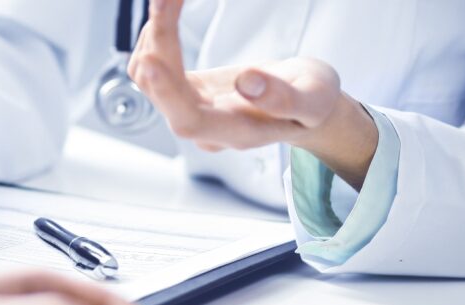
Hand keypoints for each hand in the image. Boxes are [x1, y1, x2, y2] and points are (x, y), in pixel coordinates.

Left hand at [128, 0, 378, 188]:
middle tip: (163, 3)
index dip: (167, 92)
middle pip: (163, 93)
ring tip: (168, 1)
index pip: (190, 121)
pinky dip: (157, 37)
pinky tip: (167, 14)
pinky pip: (157, 66)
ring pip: (151, 77)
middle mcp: (206, 126)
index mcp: (238, 131)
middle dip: (159, 46)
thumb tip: (246, 83)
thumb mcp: (313, 98)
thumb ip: (283, 98)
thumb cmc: (311, 102)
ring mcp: (192, 109)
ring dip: (154, 36)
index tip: (150, 61)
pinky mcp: (186, 90)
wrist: (305, 103)